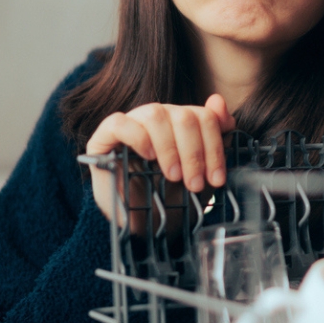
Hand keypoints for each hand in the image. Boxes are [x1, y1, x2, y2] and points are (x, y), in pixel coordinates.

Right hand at [86, 95, 236, 228]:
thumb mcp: (202, 171)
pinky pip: (119, 122)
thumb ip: (216, 137)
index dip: (214, 147)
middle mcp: (157, 117)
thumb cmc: (171, 194)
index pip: (205, 116)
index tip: (216, 179)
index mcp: (181, 121)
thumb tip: (218, 101)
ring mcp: (131, 123)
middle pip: (184, 115)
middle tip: (194, 184)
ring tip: (173, 175)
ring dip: (169, 148)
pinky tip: (148, 157)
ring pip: (155, 114)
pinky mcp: (104, 136)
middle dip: (194, 153)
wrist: (141, 221)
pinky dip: (137, 138)